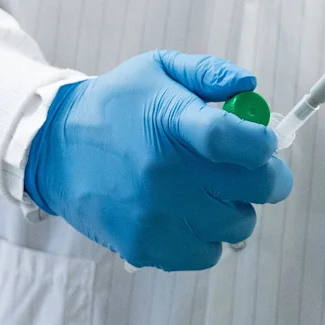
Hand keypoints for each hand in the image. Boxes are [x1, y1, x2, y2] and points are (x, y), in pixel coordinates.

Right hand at [24, 51, 292, 270]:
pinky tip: (189, 214)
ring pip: (237, 226)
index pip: (234, 140)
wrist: (55, 149)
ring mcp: (154, 214)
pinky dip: (208, 237)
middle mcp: (164, 172)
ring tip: (212, 190)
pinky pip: (207, 255)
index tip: (266, 142)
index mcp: (171, 122)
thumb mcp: (159, 69)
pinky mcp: (144, 246)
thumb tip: (251, 86)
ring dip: (235, 208)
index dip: (263, 144)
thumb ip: (209, 73)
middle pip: (252, 189)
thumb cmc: (117, 106)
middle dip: (269, 178)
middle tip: (258, 170)